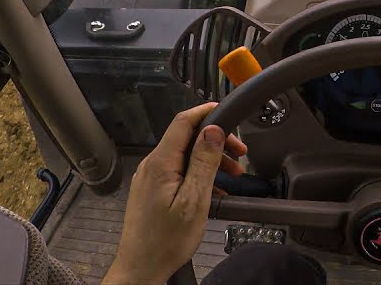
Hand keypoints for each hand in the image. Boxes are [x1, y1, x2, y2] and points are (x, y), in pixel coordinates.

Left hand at [103, 103, 247, 284]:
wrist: (140, 269)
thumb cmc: (164, 242)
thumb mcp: (193, 200)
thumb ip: (203, 162)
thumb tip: (213, 131)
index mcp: (161, 163)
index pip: (183, 122)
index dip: (206, 112)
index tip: (226, 111)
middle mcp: (152, 166)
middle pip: (187, 139)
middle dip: (216, 141)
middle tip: (240, 153)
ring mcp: (151, 178)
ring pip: (185, 157)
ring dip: (210, 161)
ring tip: (234, 175)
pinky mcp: (152, 191)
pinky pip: (179, 173)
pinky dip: (199, 175)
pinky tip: (215, 191)